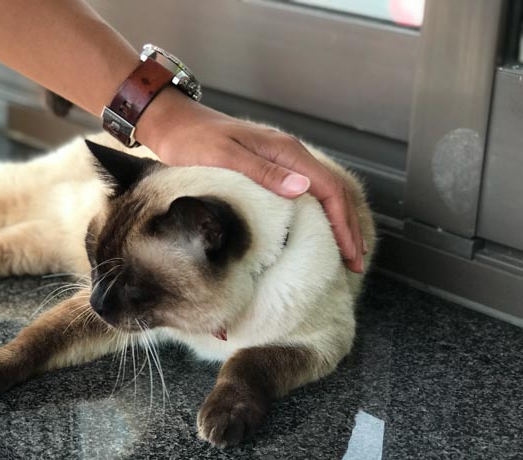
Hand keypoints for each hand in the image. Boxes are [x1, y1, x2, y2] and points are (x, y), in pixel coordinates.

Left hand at [137, 88, 364, 272]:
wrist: (174, 124)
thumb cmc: (193, 142)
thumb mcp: (225, 157)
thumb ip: (263, 172)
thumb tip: (302, 188)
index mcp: (285, 151)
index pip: (328, 189)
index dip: (343, 224)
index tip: (350, 254)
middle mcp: (289, 154)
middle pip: (333, 193)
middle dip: (349, 229)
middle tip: (356, 264)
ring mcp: (281, 161)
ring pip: (324, 194)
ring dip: (339, 223)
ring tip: (347, 253)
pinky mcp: (270, 168)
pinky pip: (307, 193)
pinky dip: (321, 215)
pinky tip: (320, 232)